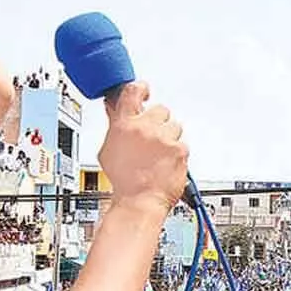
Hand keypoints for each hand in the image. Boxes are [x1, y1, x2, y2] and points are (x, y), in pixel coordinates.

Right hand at [99, 82, 187, 218]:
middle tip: (153, 137)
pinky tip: (166, 164)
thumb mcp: (108, 150)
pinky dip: (177, 153)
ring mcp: (164, 138)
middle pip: (160, 109)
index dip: (141, 89)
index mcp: (124, 125)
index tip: (145, 91)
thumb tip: (115, 110)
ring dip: (169, 136)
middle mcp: (145, 128)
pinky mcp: (179, 150)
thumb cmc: (123, 181)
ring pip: (174, 126)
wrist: (139, 201)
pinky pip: (182, 144)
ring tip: (160, 154)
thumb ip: (115, 126)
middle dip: (159, 121)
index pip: (133, 92)